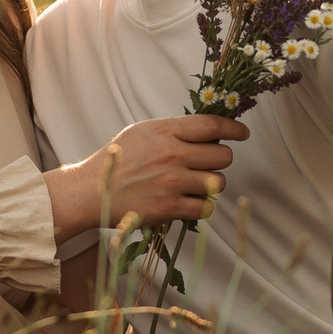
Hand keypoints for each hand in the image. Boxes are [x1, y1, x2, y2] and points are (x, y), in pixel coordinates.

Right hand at [44, 115, 248, 242]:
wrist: (90, 191)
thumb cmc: (118, 160)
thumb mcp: (142, 132)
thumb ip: (174, 130)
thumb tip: (209, 131)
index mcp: (165, 131)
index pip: (212, 126)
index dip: (234, 129)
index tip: (242, 133)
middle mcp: (172, 154)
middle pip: (223, 156)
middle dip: (221, 160)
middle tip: (209, 163)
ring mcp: (172, 182)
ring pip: (218, 183)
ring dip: (211, 184)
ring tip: (196, 183)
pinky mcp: (169, 207)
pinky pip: (205, 207)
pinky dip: (201, 206)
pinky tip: (189, 201)